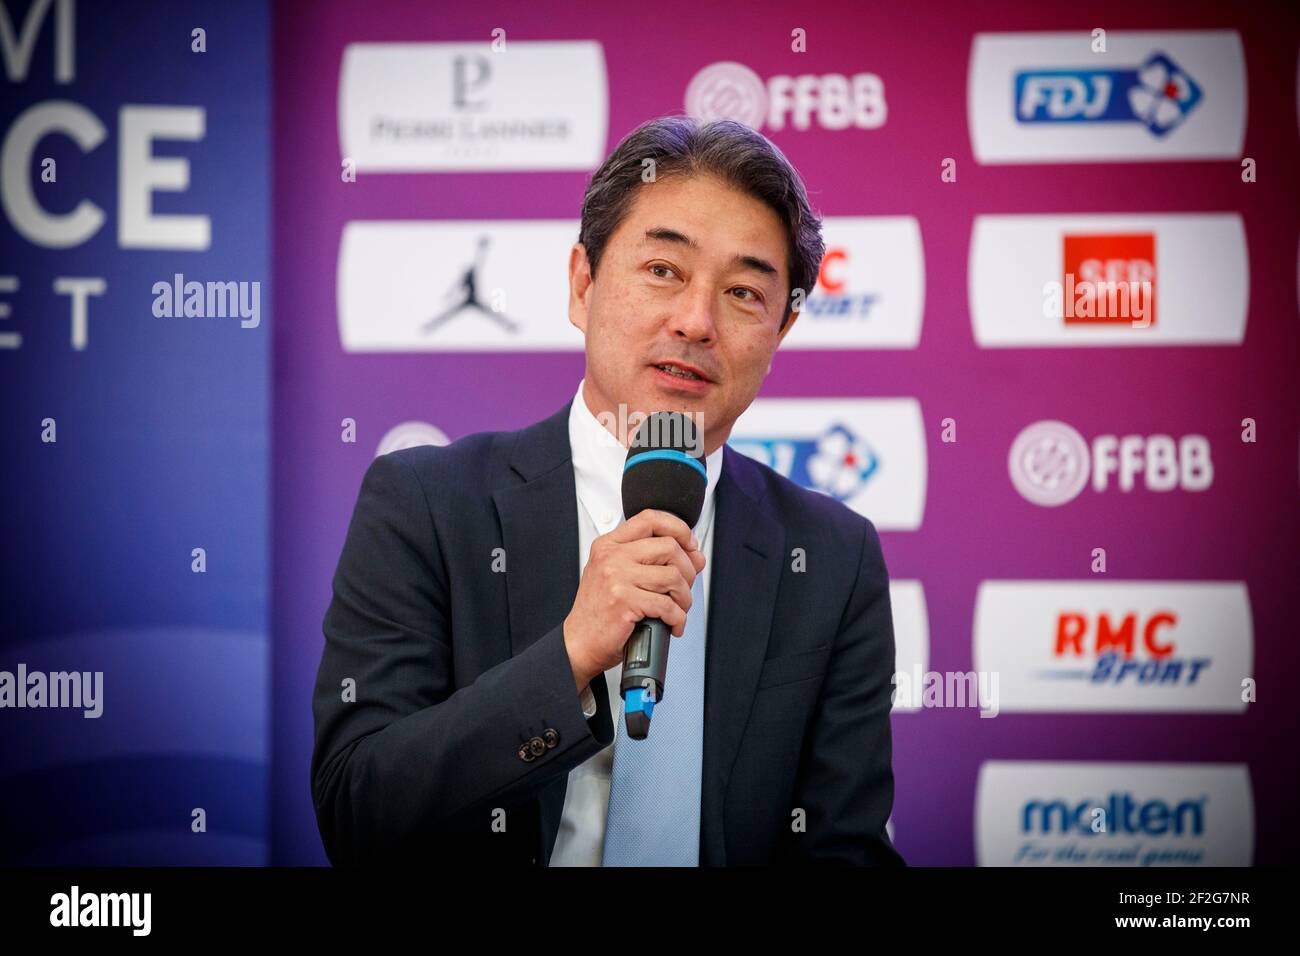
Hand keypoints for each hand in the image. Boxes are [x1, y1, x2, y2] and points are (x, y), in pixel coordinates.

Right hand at [562, 508, 706, 691]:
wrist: (579, 643)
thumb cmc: (599, 612)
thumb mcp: (620, 577)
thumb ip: (653, 562)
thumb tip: (695, 557)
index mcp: (609, 545)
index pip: (650, 519)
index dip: (678, 528)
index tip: (690, 545)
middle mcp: (612, 557)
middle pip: (669, 547)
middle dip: (688, 570)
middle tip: (684, 588)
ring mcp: (617, 578)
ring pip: (673, 576)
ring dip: (684, 598)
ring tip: (678, 610)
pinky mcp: (624, 601)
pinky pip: (667, 605)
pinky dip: (678, 618)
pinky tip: (672, 624)